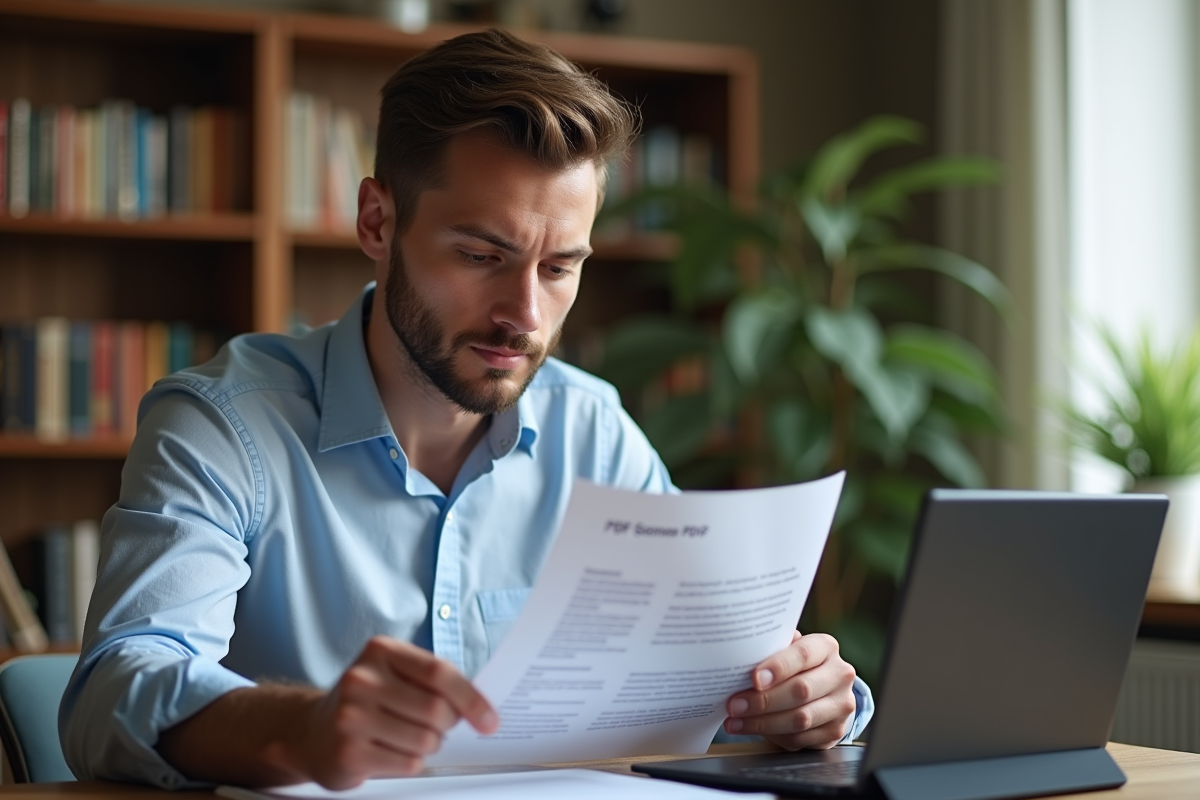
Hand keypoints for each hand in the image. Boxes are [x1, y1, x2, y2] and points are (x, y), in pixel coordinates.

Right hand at [290, 636, 497, 788]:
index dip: (471, 698)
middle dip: (448, 725)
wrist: (311, 732)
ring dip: (429, 745)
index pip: (438, 672)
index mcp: (379, 651)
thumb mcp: (394, 675)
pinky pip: (408, 763)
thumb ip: (433, 682)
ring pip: (425, 740)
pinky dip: (411, 762)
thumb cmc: (367, 701)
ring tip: (407, 737)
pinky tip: (390, 752)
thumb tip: (480, 707)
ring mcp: (351, 717)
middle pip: (435, 710)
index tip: (490, 720)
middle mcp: (361, 679)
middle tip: (437, 727)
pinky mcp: (349, 753)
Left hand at [723, 630, 856, 749]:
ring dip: (763, 722)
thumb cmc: (798, 666)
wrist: (826, 690)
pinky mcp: (835, 731)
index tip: (754, 678)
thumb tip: (738, 659)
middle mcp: (839, 675)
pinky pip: (800, 738)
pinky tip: (753, 729)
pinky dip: (772, 736)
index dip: (778, 667)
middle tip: (735, 705)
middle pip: (801, 690)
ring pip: (800, 719)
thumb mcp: (788, 650)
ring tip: (737, 721)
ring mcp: (840, 705)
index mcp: (826, 647)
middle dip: (763, 700)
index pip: (803, 655)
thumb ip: (771, 651)